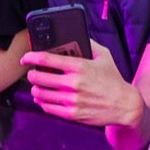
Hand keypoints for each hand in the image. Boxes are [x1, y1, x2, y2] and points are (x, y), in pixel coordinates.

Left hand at [21, 39, 144, 126]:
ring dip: (35, 89)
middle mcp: (74, 83)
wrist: (124, 105)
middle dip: (32, 75)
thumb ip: (89, 44)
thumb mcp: (104, 57)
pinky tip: (42, 98)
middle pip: (40, 78)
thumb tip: (76, 35)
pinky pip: (49, 108)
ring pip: (42, 94)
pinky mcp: (73, 114)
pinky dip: (41, 102)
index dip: (31, 57)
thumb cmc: (113, 79)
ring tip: (36, 86)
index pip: (48, 59)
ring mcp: (72, 100)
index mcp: (80, 66)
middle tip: (32, 73)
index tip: (25, 57)